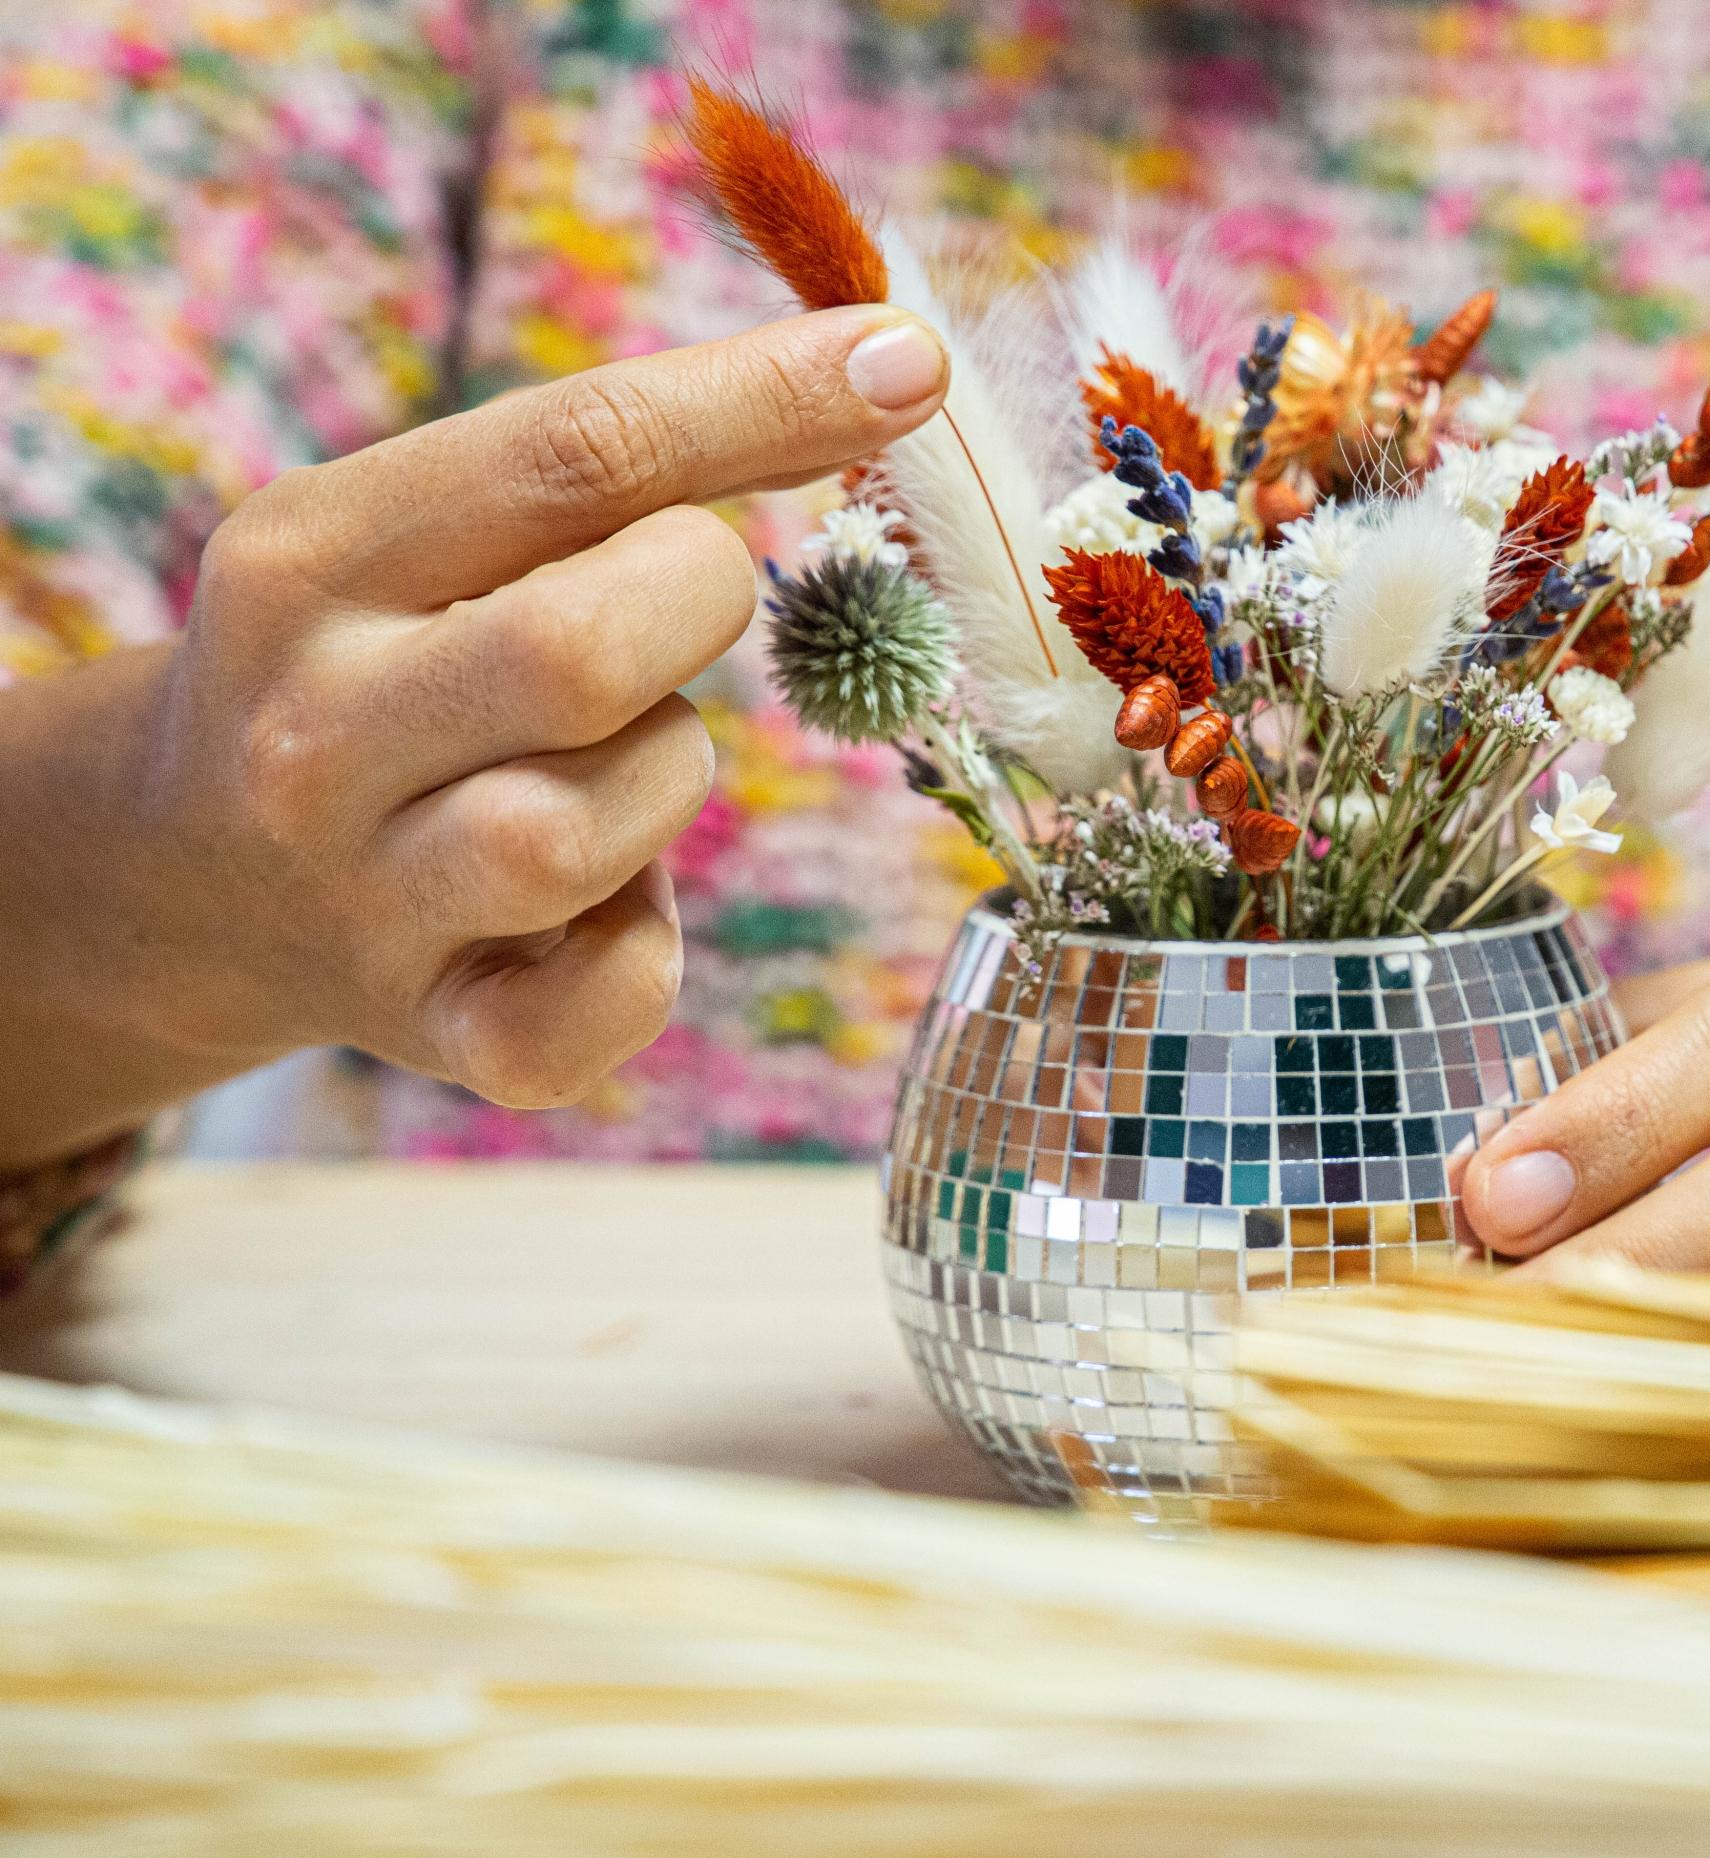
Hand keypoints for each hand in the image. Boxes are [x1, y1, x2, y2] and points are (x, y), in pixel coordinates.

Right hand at [0, 307, 947, 1168]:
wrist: (192, 876)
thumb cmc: (390, 666)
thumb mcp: (430, 534)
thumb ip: (615, 470)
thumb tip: (879, 371)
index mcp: (314, 559)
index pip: (572, 454)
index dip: (765, 402)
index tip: (906, 360)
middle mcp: (315, 730)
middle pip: (584, 654)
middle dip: (693, 614)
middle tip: (672, 615)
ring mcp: (367, 899)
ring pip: (589, 830)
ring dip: (665, 784)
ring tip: (609, 770)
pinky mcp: (442, 1034)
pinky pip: (618, 996)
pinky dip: (653, 950)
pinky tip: (606, 907)